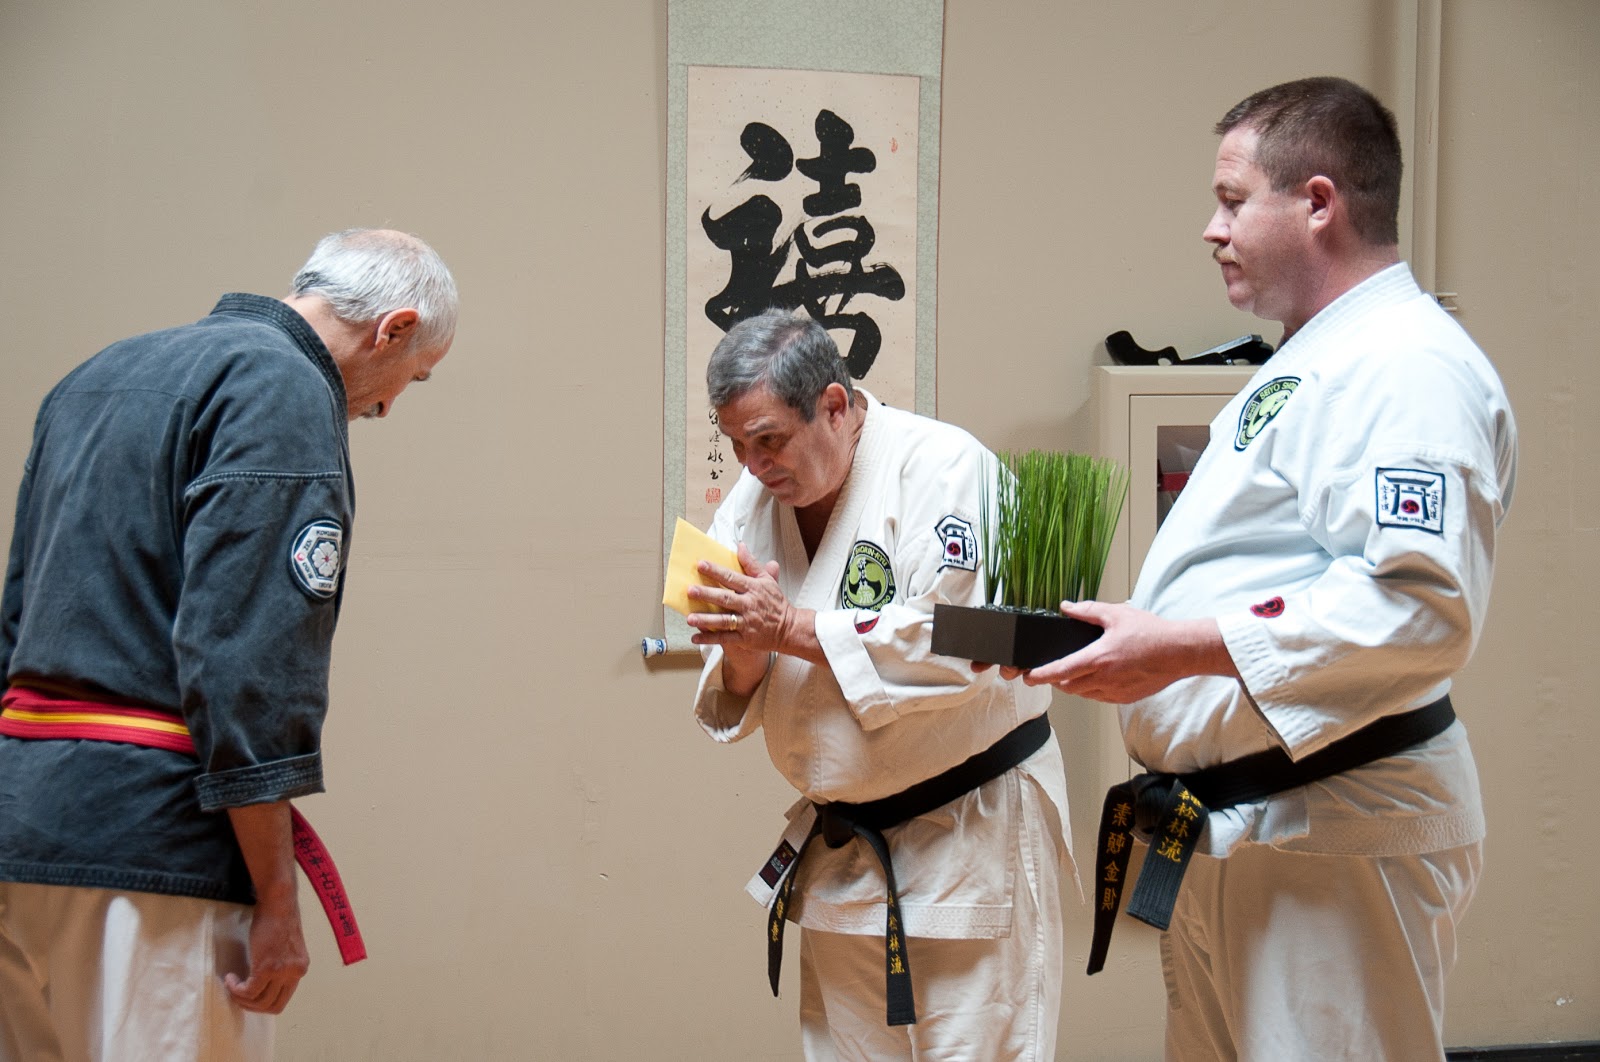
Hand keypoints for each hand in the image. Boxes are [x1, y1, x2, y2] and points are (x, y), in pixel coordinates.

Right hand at [225, 886, 307, 1013]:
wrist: (278, 903)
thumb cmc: (278, 919)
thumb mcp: (285, 948)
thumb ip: (281, 965)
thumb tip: (265, 982)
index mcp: (301, 968)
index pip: (283, 999)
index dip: (263, 1002)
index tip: (249, 995)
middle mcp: (295, 973)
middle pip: (272, 1006)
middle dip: (252, 1006)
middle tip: (237, 995)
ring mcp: (282, 972)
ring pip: (259, 1001)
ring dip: (241, 998)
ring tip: (232, 986)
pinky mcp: (267, 968)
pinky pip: (249, 991)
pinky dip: (236, 990)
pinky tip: (230, 979)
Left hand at [686, 543, 795, 654]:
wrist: (789, 628)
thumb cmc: (776, 603)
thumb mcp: (767, 580)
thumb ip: (751, 564)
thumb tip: (740, 545)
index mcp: (753, 588)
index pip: (732, 577)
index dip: (716, 571)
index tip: (700, 565)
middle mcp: (749, 605)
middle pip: (725, 598)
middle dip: (707, 594)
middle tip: (690, 591)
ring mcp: (746, 623)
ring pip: (724, 620)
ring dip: (706, 620)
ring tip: (689, 618)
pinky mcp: (745, 638)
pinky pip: (725, 638)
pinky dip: (710, 639)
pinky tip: (695, 638)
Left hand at [1017, 601, 1236, 702]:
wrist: (1180, 652)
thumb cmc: (1151, 632)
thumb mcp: (1116, 614)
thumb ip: (1087, 610)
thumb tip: (1066, 606)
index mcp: (1098, 658)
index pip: (1060, 671)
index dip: (1040, 675)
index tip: (1028, 676)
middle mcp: (1103, 679)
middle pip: (1067, 686)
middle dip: (1056, 680)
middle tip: (1051, 671)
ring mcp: (1115, 692)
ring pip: (1083, 694)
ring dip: (1074, 685)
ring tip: (1074, 672)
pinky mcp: (1125, 698)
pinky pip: (1100, 698)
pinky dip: (1092, 690)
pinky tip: (1097, 677)